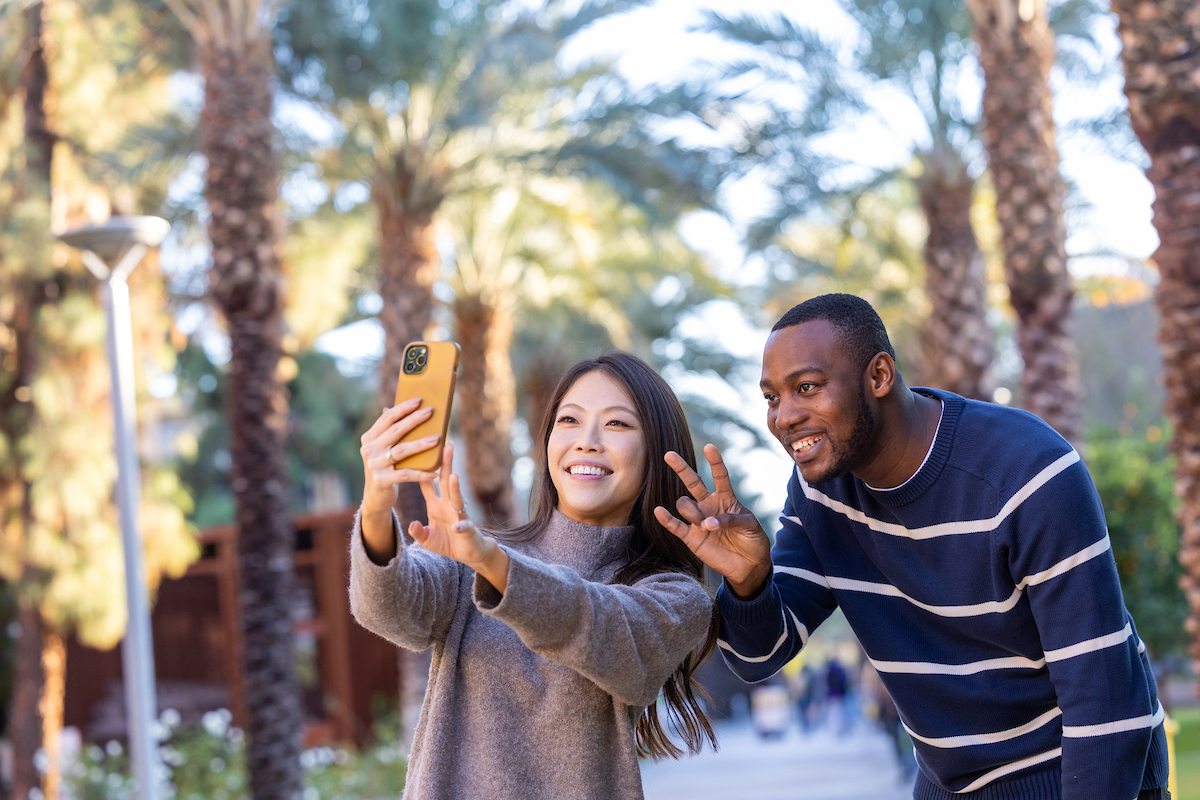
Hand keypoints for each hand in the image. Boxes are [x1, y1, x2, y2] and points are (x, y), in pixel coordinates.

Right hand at [359, 398, 441, 515]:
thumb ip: (392, 432)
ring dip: (421, 444)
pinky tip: (435, 472)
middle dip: (414, 420)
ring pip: (401, 451)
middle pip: (395, 431)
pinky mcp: (381, 480)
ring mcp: (373, 465)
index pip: (387, 418)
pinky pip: (406, 474)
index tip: (419, 400)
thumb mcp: (384, 449)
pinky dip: (422, 473)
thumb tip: (407, 410)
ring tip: (437, 439)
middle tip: (430, 412)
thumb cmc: (386, 467)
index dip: (402, 408)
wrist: (375, 497)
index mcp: (369, 438)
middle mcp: (369, 450)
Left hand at [408, 442, 509, 591]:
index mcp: (436, 505)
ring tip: (454, 476)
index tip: (417, 452)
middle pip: (446, 481)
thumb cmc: (447, 542)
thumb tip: (412, 524)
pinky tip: (457, 527)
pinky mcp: (467, 530)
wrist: (468, 554)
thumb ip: (418, 532)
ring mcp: (458, 516)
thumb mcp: (427, 539)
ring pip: (457, 499)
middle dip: (446, 464)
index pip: (427, 484)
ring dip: (455, 488)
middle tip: (446, 445)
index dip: (422, 469)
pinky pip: (463, 527)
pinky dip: (461, 527)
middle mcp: (448, 506)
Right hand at [654, 443, 771, 598]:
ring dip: (693, 512)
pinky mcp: (691, 537)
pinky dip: (666, 519)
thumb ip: (731, 520)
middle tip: (669, 454)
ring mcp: (698, 520)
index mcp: (726, 499)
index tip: (709, 447)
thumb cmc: (753, 541)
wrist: (748, 566)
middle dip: (681, 468)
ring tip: (706, 527)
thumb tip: (707, 524)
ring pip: (685, 504)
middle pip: (693, 482)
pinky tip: (659, 511)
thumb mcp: (751, 526)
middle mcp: (709, 505)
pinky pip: (675, 526)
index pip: (720, 476)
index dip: (715, 462)